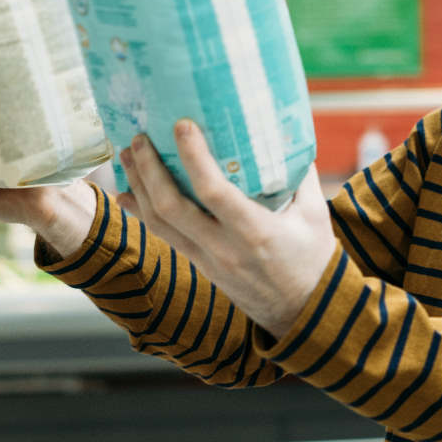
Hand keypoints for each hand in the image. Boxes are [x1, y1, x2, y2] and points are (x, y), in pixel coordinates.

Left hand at [119, 121, 337, 333]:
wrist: (303, 314)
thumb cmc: (313, 260)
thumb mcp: (315, 215)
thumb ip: (301, 175)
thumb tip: (285, 134)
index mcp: (255, 232)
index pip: (214, 192)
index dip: (193, 158)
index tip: (181, 126)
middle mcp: (224, 249)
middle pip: (171, 208)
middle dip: (149, 170)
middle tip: (140, 138)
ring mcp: (207, 260)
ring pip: (159, 224)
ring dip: (138, 187)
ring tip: (126, 156)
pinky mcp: (200, 266)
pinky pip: (164, 237)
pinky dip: (142, 213)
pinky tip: (128, 193)